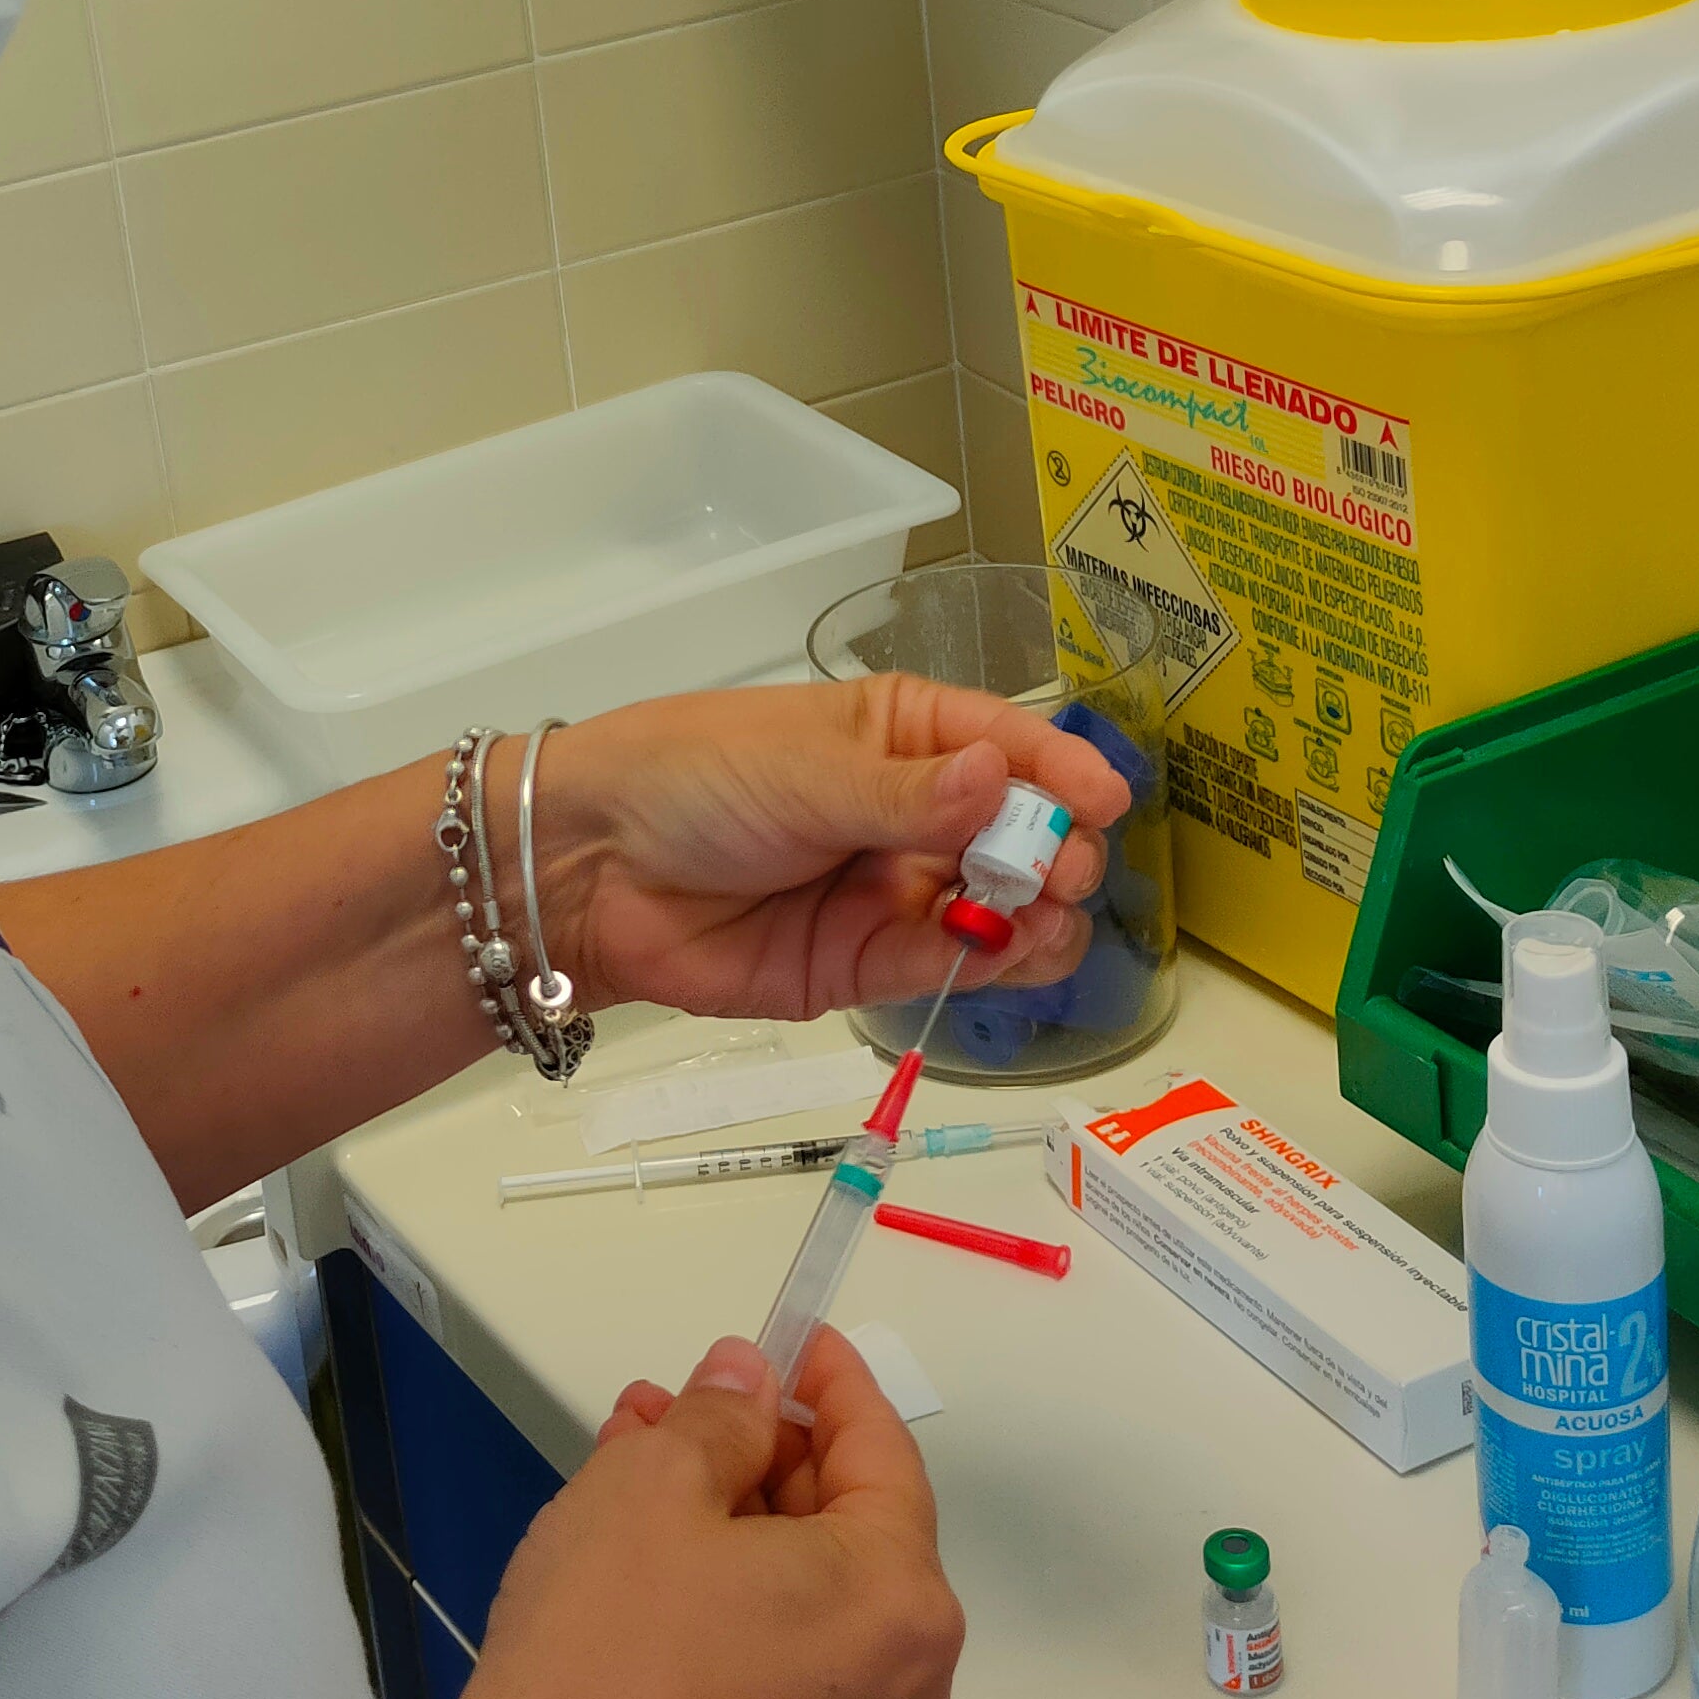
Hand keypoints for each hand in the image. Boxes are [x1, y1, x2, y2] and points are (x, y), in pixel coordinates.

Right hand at [424, 1329, 962, 1698]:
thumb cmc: (602, 1652)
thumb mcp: (650, 1487)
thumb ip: (723, 1416)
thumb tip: (750, 1382)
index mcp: (902, 1603)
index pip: (884, 1456)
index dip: (831, 1384)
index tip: (787, 1340)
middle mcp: (920, 1693)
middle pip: (855, 1535)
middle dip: (762, 1461)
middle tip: (672, 1415)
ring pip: (820, 1608)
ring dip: (742, 1534)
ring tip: (640, 1478)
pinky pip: (800, 1678)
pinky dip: (747, 1616)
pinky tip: (661, 1573)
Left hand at [527, 678, 1138, 1025]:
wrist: (591, 869)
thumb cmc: (690, 777)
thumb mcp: (805, 768)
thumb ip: (909, 795)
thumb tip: (999, 782)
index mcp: (901, 734)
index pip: (1006, 743)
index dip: (1061, 770)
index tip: (1107, 799)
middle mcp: (911, 812)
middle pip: (1018, 834)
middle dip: (1053, 850)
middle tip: (1058, 869)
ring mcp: (892, 890)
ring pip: (999, 908)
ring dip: (1036, 915)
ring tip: (1043, 916)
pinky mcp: (865, 964)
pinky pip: (947, 964)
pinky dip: (987, 962)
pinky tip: (1006, 951)